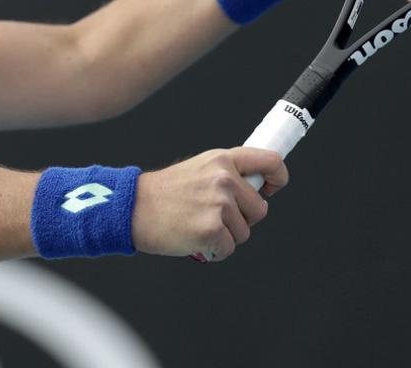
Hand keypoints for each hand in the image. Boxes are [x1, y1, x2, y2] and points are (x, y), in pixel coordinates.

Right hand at [131, 147, 287, 261]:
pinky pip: (229, 249)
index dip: (278, 178)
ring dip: (225, 236)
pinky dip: (215, 251)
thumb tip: (257, 190)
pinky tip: (195, 238)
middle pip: (260, 209)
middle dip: (242, 219)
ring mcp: (219, 204)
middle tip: (213, 216)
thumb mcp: (199, 168)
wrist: (132, 208)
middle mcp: (224, 178)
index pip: (270, 161)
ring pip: (244, 232)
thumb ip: (227, 174)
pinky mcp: (212, 229)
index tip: (271, 189)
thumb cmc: (165, 193)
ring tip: (198, 224)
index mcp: (223, 159)